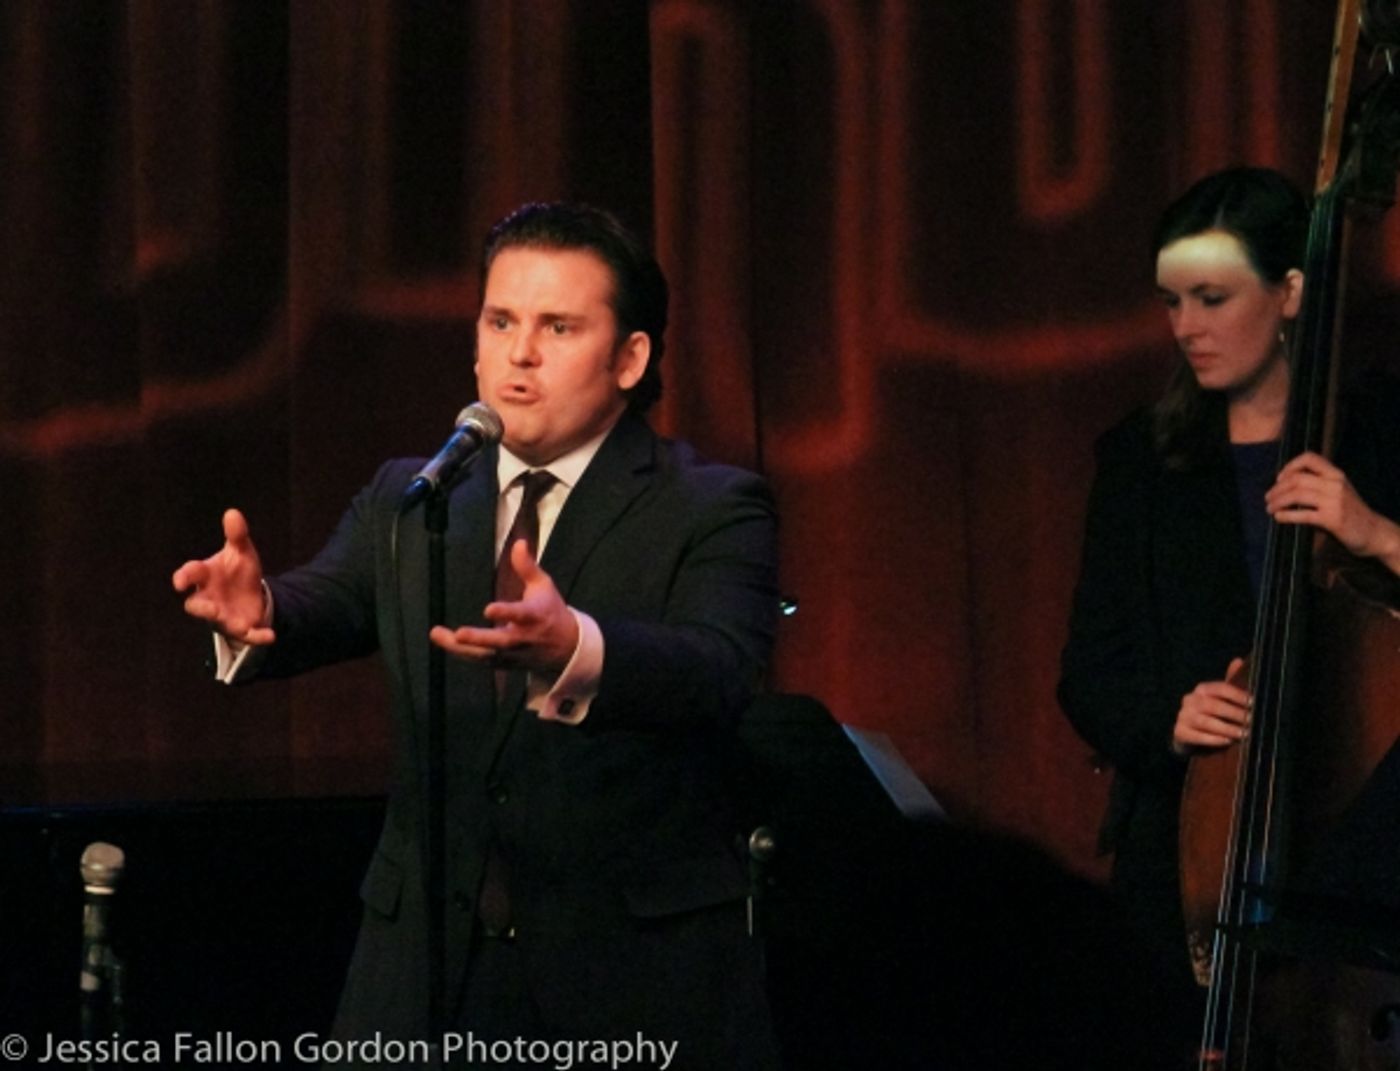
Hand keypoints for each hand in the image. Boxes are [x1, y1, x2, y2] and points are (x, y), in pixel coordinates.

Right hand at [171, 508, 274, 644]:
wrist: (252, 592)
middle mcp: (209, 598)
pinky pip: (248, 635)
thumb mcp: (241, 551)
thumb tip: (233, 512)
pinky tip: (270, 635)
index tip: (181, 582)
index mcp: (206, 576)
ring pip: (219, 623)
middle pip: (196, 606)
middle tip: (210, 608)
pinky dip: (258, 636)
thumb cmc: (237, 571)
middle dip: (201, 608)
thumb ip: (237, 535)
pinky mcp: (241, 627)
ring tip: (239, 625)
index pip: (190, 574)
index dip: (184, 577)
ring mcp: (223, 615)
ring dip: (228, 623)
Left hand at [430, 539, 578, 672]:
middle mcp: (523, 638)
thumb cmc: (551, 610)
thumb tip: (518, 543)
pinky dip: (462, 653)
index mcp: (535, 616)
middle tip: (459, 634)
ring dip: (461, 648)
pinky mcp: (505, 664)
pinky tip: (444, 641)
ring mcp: (513, 654)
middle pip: (501, 642)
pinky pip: (481, 661)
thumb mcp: (544, 586)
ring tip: (437, 634)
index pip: (520, 615)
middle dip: (479, 638)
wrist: (566, 648)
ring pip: (486, 655)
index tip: (489, 610)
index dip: (506, 613)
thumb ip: (527, 566)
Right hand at [1172, 657, 1249, 755]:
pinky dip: (1213, 739)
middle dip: (1234, 714)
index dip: (1237, 695)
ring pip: (1205, 722)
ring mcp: (1183, 716)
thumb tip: (1238, 660)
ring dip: (1226, 728)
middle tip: (1251, 722)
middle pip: (1213, 705)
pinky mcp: (1179, 732)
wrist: (1188, 734)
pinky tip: (1227, 741)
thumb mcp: (1220, 698)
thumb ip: (1230, 683)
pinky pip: (1197, 736)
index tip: (1253, 703)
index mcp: (1202, 689)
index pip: (1220, 688)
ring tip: (1243, 734)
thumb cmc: (1211, 714)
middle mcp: (1189, 700)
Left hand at [1266, 452, 1399, 572]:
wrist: (1373, 532)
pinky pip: (1303, 514)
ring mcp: (1335, 501)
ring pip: (1297, 494)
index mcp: (1336, 474)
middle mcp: (1335, 484)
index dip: (1290, 465)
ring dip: (1278, 501)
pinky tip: (1279, 517)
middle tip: (1268, 498)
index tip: (1279, 478)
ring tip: (1270, 509)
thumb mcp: (1338, 491)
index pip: (1310, 458)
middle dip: (1277, 489)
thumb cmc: (1350, 512)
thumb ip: (1318, 484)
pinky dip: (1286, 515)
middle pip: (1297, 479)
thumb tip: (1284, 485)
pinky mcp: (1333, 519)